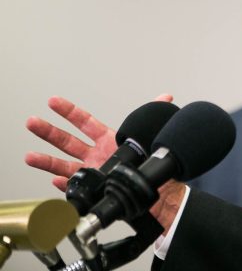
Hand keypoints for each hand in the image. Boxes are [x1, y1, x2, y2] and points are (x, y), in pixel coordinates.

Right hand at [25, 94, 173, 190]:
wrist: (156, 187)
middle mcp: (96, 154)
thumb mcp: (150, 135)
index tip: (54, 102)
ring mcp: (93, 171)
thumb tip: (165, 98)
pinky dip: (65, 184)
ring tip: (31, 156)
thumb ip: (154, 115)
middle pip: (67, 141)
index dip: (69, 111)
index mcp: (107, 139)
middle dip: (49, 132)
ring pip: (65, 165)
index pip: (85, 122)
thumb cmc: (148, 161)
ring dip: (47, 161)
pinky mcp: (95, 188)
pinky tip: (55, 181)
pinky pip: (76, 186)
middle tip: (32, 122)